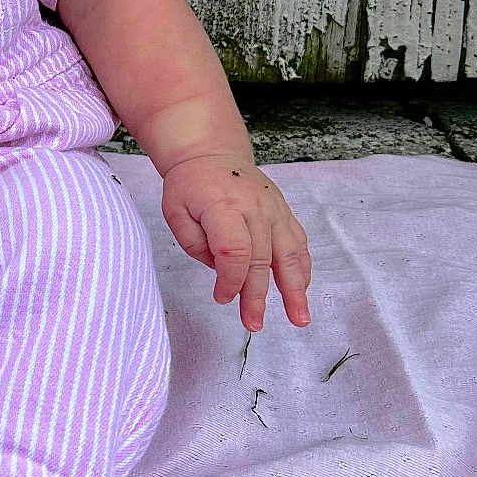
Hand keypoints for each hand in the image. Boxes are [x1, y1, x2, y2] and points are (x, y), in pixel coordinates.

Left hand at [160, 152, 311, 329]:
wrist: (212, 153)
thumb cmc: (190, 185)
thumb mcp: (174, 210)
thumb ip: (192, 243)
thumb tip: (219, 269)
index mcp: (223, 206)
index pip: (234, 251)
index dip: (230, 280)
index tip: (222, 297)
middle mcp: (254, 208)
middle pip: (261, 259)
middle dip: (257, 296)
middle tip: (253, 323)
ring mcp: (274, 209)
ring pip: (289, 254)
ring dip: (295, 289)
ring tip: (299, 319)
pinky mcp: (284, 212)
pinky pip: (298, 243)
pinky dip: (302, 269)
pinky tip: (301, 291)